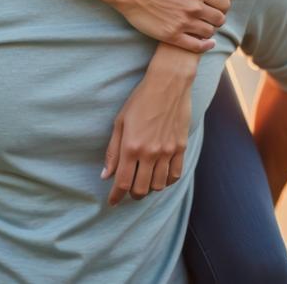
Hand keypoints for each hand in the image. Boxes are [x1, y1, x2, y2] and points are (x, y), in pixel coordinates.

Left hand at [101, 51, 196, 204]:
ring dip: (150, 188)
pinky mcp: (181, 148)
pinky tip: (161, 176)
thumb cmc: (140, 100)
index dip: (116, 197)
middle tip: (128, 190)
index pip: (122, 182)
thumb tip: (105, 175)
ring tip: (144, 181)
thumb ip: (113, 151)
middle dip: (132, 194)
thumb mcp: (120, 122)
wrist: (168, 84)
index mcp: (131, 147)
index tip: (112, 202)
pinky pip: (175, 175)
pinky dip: (167, 181)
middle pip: (141, 189)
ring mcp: (168, 152)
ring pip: (159, 186)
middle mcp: (150, 153)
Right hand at [112, 0, 229, 51]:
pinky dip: (204, 46)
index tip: (216, 9)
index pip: (224, 4)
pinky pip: (196, 46)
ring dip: (208, 32)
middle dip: (216, 20)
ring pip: (209, 33)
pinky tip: (206, 43)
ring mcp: (183, 23)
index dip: (222, 8)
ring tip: (201, 30)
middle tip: (209, 21)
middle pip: (219, 20)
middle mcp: (194, 7)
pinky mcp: (172, 35)